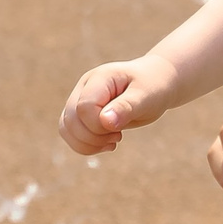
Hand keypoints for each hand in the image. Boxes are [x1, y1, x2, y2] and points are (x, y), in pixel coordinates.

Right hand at [58, 53, 179, 155]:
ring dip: (87, 144)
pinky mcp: (81, 113)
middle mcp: (85, 87)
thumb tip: (105, 121)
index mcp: (100, 78)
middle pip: (71, 119)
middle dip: (93, 137)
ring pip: (66, 128)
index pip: (84, 107)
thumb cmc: (154, 87)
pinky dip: (85, 145)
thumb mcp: (147, 96)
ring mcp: (80, 99)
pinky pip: (70, 133)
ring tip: (113, 141)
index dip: (98, 125)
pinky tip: (106, 144)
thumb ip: (126, 107)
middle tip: (118, 136)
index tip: (120, 129)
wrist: (156, 83)